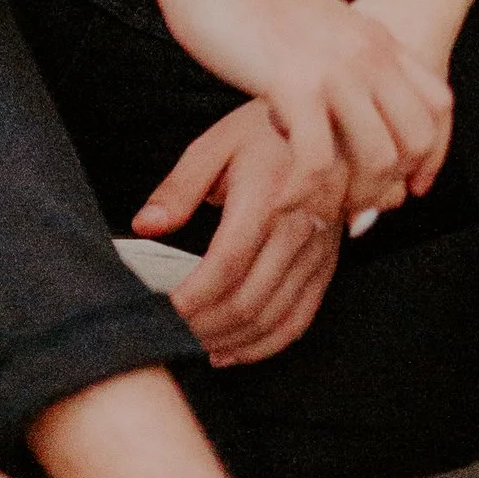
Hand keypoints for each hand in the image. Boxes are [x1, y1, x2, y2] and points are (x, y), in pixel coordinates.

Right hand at [25, 0, 452, 224]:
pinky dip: (304, 194)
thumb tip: (348, 115)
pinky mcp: (292, 82)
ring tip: (314, 206)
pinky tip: (283, 200)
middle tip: (351, 207)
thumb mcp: (320, 30)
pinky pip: (317, 160)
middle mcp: (368, 54)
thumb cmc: (252, 3)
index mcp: (377, 40)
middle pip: (417, 140)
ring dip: (348, 197)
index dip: (432, 155)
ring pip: (377, 158)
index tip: (409, 188)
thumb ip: (343, 67)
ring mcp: (335, 68)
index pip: (439, 105)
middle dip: (390, 186)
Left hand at [134, 104, 344, 367]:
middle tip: (167, 332)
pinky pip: (299, 319)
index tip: (159, 310)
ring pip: (273, 318)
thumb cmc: (265, 132)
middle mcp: (299, 228)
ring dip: (229, 341)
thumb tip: (145, 226)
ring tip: (193, 344)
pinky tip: (231, 351)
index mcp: (267, 196)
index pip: (226, 266)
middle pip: (248, 300)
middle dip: (203, 327)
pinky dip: (264, 345)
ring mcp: (318, 251)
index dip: (191, 299)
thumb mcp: (215, 145)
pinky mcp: (327, 265)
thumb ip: (179, 188)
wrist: (333, 125)